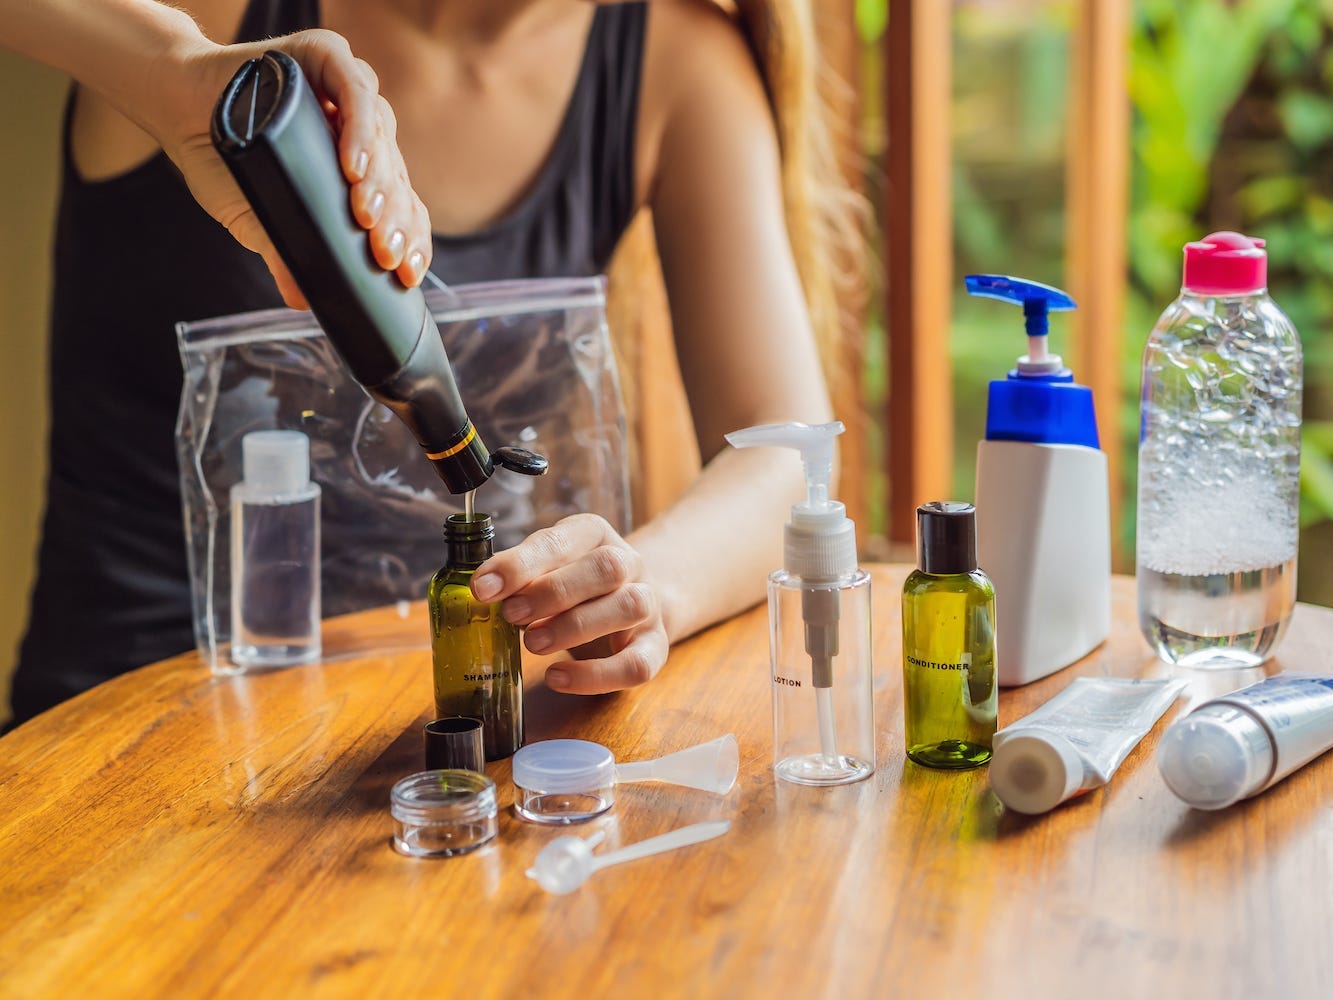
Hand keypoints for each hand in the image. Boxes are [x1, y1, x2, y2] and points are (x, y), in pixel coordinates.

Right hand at [146, 30, 431, 307]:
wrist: (176, 107)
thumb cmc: (223, 161)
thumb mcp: (257, 218)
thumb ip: (283, 253)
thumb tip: (300, 299)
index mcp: (361, 172)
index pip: (402, 207)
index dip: (410, 240)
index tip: (406, 274)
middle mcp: (363, 131)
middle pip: (397, 178)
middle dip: (394, 221)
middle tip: (384, 253)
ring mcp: (349, 93)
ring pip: (384, 140)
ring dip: (379, 182)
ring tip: (366, 215)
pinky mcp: (327, 57)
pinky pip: (356, 93)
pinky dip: (358, 131)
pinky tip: (353, 167)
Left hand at [471, 514, 669, 694]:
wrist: (634, 602)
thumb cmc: (576, 584)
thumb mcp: (549, 567)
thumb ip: (522, 576)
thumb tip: (484, 591)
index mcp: (595, 535)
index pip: (563, 540)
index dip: (521, 564)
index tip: (483, 587)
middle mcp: (630, 564)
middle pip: (606, 568)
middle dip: (553, 592)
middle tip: (512, 614)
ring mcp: (648, 606)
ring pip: (628, 608)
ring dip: (575, 626)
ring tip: (533, 644)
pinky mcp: (655, 647)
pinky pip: (637, 664)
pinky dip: (596, 675)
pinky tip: (558, 677)